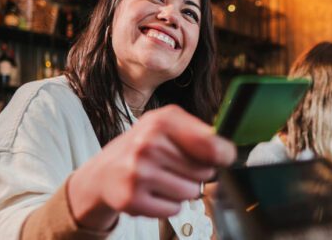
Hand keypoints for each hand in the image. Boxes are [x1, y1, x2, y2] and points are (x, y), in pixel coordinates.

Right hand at [67, 105, 235, 230]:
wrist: (104, 172)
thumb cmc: (143, 147)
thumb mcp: (167, 126)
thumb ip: (199, 132)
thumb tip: (228, 150)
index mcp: (162, 122)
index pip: (211, 144)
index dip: (224, 154)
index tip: (223, 157)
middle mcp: (148, 145)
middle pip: (204, 172)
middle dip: (197, 173)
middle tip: (176, 167)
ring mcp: (138, 173)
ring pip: (192, 192)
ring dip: (183, 190)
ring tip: (163, 179)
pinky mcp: (132, 199)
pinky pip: (174, 209)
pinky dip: (169, 205)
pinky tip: (154, 192)